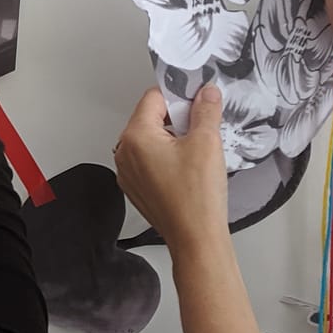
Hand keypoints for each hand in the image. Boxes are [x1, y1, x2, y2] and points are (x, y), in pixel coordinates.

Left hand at [114, 85, 228, 256]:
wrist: (196, 238)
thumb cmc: (196, 197)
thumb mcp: (207, 142)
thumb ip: (205, 110)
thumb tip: (206, 93)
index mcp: (135, 137)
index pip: (154, 97)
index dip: (179, 96)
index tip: (198, 101)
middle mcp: (125, 154)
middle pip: (150, 118)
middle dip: (177, 118)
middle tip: (201, 130)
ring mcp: (129, 173)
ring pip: (151, 140)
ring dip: (174, 139)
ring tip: (197, 153)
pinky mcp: (138, 188)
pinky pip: (151, 161)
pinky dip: (169, 158)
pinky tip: (189, 169)